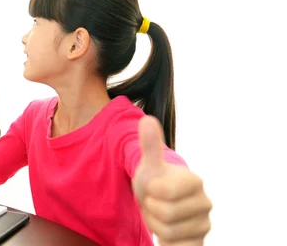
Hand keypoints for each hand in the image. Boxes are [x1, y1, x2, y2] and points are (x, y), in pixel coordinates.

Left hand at [132, 116, 211, 244]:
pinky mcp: (199, 243)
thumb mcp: (149, 164)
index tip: (153, 188)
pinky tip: (168, 233)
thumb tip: (147, 119)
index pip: (163, 191)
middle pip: (165, 214)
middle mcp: (205, 203)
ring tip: (159, 215)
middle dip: (151, 209)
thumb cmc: (156, 182)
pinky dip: (167, 242)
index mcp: (195, 181)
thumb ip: (150, 144)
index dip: (150, 191)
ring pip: (167, 232)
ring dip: (155, 224)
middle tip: (154, 202)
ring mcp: (204, 225)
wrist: (161, 204)